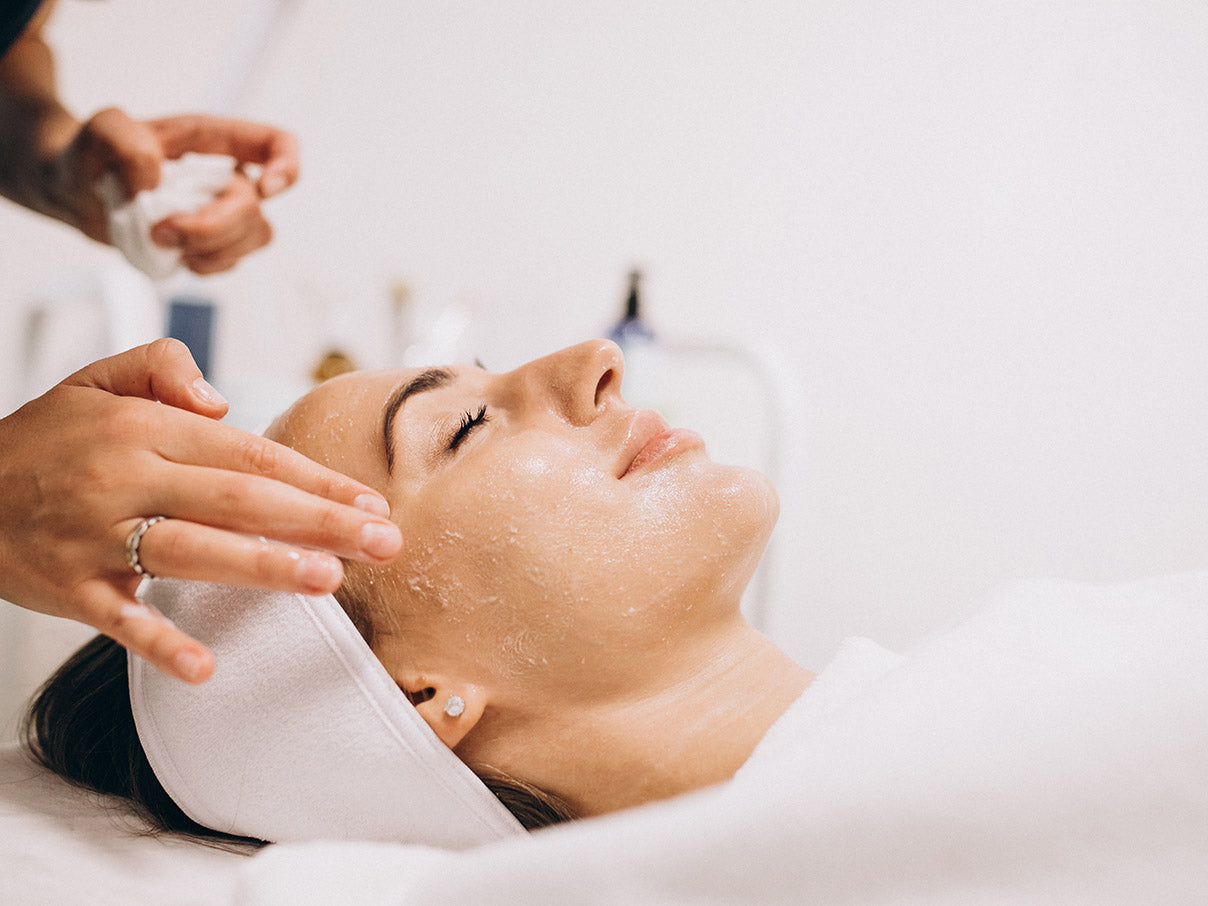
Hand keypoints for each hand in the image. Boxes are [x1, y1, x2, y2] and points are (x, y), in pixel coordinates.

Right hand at [0, 340, 401, 683]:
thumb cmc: (43, 440)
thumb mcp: (97, 379)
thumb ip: (163, 367)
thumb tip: (225, 400)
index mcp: (144, 428)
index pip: (249, 453)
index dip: (314, 479)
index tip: (368, 503)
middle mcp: (126, 477)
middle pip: (240, 499)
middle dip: (319, 522)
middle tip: (383, 544)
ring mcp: (96, 535)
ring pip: (193, 550)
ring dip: (264, 566)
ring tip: (328, 580)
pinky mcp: (68, 587)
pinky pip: (119, 619)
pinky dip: (160, 643)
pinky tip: (207, 666)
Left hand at [52, 108, 299, 273]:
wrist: (77, 192)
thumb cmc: (95, 153)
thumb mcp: (101, 129)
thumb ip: (126, 143)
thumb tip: (156, 182)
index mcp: (214, 140)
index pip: (275, 144)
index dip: (286, 167)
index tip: (264, 190)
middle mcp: (227, 176)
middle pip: (255, 209)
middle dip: (211, 228)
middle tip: (161, 229)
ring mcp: (224, 213)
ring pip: (254, 239)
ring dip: (209, 250)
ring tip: (163, 241)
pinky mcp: (213, 244)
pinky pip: (231, 262)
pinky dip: (204, 265)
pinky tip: (175, 255)